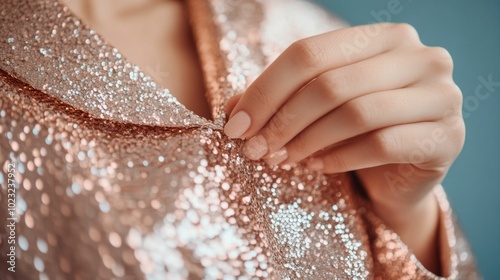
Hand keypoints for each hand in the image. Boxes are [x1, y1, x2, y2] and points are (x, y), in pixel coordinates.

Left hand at [223, 23, 464, 273]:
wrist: (400, 173)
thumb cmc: (354, 131)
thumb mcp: (315, 107)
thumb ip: (279, 99)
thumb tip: (233, 110)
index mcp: (384, 36)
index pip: (309, 53)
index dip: (265, 89)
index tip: (236, 125)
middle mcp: (419, 56)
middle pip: (330, 83)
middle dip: (282, 120)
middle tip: (255, 149)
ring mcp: (442, 95)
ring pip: (356, 113)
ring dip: (307, 141)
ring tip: (282, 159)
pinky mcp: (448, 137)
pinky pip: (382, 144)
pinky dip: (340, 158)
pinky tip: (318, 167)